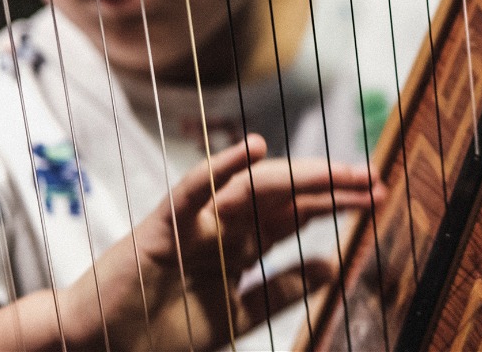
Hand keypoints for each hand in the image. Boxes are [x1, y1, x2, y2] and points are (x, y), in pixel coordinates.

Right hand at [61, 135, 381, 351]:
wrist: (102, 351)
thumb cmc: (161, 334)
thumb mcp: (238, 315)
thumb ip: (282, 290)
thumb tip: (333, 266)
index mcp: (242, 244)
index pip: (299, 213)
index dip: (338, 202)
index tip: (379, 196)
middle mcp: (224, 226)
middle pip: (287, 195)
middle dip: (331, 185)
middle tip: (375, 179)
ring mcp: (196, 222)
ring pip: (254, 187)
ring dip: (300, 176)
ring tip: (341, 171)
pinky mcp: (163, 226)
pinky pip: (193, 190)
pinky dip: (220, 167)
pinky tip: (253, 150)